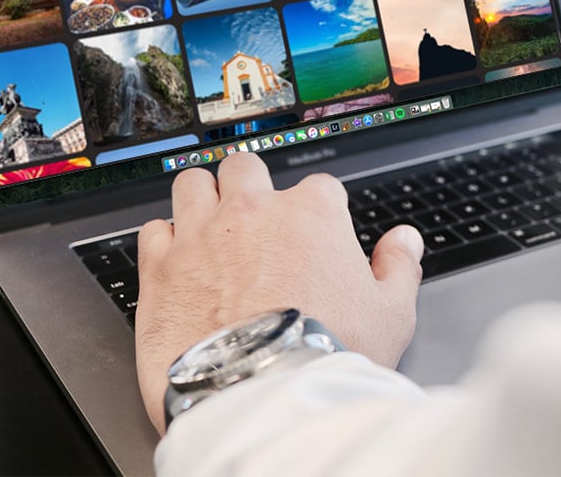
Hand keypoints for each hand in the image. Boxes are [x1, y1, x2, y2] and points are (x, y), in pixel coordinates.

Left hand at [134, 153, 424, 434]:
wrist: (262, 394)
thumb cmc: (327, 354)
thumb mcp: (391, 314)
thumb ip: (399, 267)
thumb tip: (406, 241)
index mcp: (311, 213)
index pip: (318, 186)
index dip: (319, 211)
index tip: (316, 234)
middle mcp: (253, 211)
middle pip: (246, 167)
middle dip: (250, 185)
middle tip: (255, 218)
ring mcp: (202, 234)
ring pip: (193, 184)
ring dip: (202, 199)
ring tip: (210, 226)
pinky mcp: (161, 267)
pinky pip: (153, 229)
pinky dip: (165, 242)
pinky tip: (178, 262)